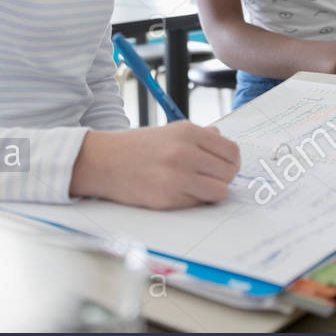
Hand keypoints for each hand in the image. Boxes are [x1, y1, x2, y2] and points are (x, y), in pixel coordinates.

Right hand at [70, 122, 240, 209]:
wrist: (104, 162)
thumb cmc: (137, 147)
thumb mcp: (169, 131)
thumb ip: (199, 136)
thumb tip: (222, 139)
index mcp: (188, 132)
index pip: (231, 151)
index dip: (232, 162)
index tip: (225, 167)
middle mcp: (185, 153)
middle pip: (229, 172)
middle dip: (224, 178)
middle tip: (211, 179)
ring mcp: (177, 177)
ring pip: (219, 192)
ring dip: (213, 192)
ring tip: (199, 188)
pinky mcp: (168, 199)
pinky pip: (199, 204)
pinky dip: (195, 201)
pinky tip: (180, 193)